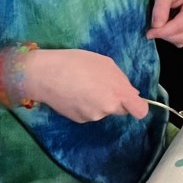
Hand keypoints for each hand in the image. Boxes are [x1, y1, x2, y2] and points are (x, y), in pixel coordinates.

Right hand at [24, 49, 147, 122]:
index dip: (138, 106)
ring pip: (103, 110)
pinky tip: (73, 93)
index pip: (140, 111)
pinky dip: (84, 105)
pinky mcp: (79, 120)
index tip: (132, 100)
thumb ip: (121, 80)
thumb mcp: (105, 63)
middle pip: (120, 109)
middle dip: (115, 100)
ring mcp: (93, 116)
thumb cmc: (76, 63)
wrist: (43, 74)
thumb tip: (131, 93)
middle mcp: (108, 109)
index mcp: (118, 94)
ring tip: (82, 86)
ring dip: (98, 101)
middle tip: (100, 85)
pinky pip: (88, 113)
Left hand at [148, 0, 182, 46]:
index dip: (162, 32)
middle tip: (151, 29)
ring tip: (159, 24)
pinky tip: (167, 25)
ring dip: (168, 36)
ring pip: (182, 41)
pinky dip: (172, 36)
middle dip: (164, 35)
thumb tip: (156, 27)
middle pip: (181, 37)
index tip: (148, 33)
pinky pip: (182, 40)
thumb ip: (160, 8)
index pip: (179, 27)